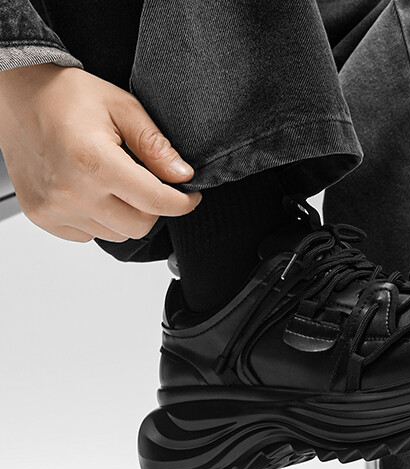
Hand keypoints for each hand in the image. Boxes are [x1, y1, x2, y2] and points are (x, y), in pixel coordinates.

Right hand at [0, 63, 201, 242]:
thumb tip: (183, 176)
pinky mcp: (43, 216)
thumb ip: (155, 145)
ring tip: (112, 183)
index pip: (156, 202)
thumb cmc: (66, 96)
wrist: (18, 92)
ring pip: (116, 235)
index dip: (182, 203)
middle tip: (145, 183)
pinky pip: (89, 235)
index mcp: (94, 162)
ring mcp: (54, 208)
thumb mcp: (122, 107)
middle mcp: (72, 191)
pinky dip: (99, 219)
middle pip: (139, 226)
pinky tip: (90, 191)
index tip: (190, 197)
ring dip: (124, 215)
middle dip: (152, 208)